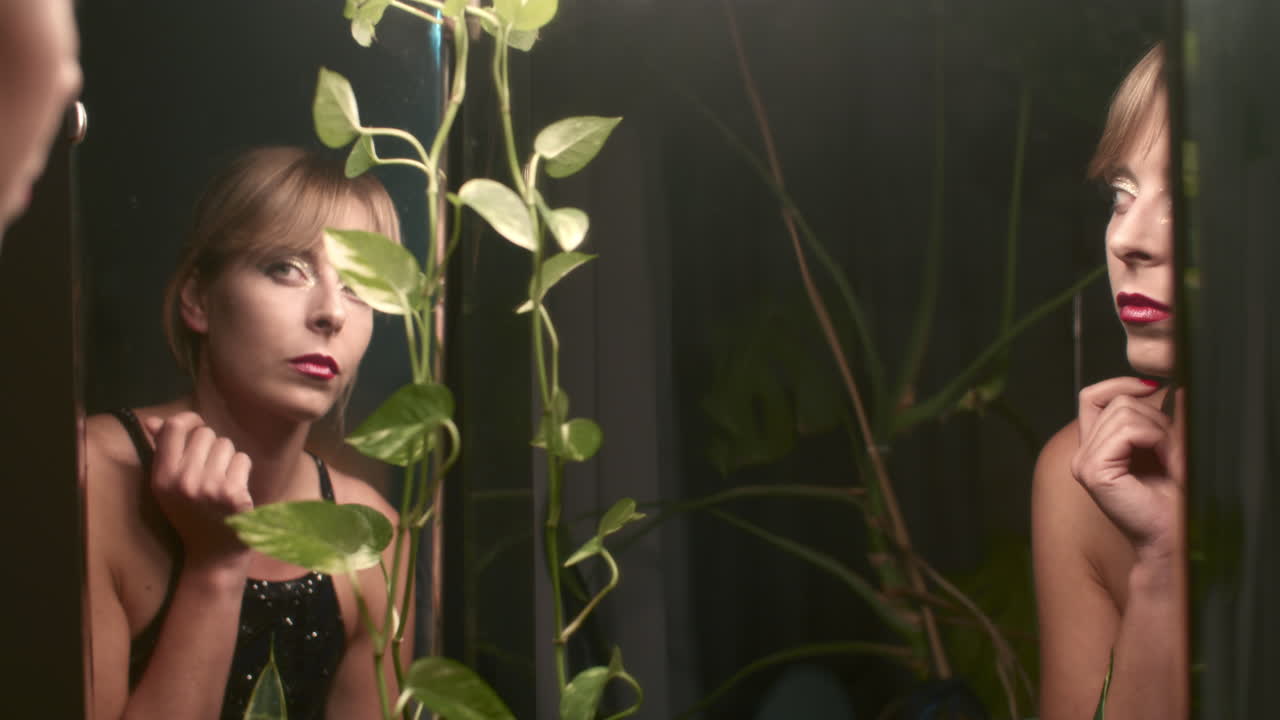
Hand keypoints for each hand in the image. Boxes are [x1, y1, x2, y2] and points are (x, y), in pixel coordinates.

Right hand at [142, 412, 253, 569]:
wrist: (213, 555)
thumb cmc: (191, 515)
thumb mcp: (168, 487)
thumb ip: (161, 451)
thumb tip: (153, 421)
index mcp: (162, 477)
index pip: (174, 427)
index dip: (189, 419)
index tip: (196, 425)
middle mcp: (183, 481)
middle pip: (206, 434)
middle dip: (211, 445)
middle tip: (209, 469)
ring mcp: (210, 487)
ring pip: (227, 444)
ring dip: (228, 458)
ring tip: (221, 480)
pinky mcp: (234, 494)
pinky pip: (243, 459)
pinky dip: (242, 470)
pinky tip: (235, 490)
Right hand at [1071, 378, 1185, 561]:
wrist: (1174, 536)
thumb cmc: (1173, 498)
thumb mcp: (1165, 444)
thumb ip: (1160, 414)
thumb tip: (1170, 383)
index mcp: (1094, 447)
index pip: (1092, 396)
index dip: (1120, 385)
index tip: (1153, 387)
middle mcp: (1082, 454)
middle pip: (1116, 401)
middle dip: (1154, 416)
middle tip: (1173, 449)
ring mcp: (1084, 462)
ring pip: (1122, 411)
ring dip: (1158, 429)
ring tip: (1171, 458)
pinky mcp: (1093, 471)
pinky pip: (1126, 430)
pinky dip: (1155, 438)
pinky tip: (1165, 461)